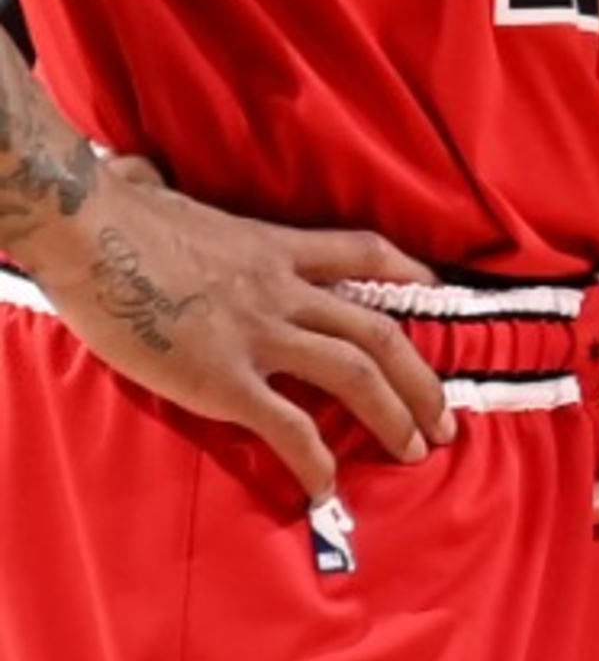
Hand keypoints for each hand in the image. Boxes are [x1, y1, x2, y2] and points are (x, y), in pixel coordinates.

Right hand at [22, 159, 451, 501]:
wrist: (91, 234)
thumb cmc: (122, 215)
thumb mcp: (180, 203)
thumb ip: (185, 202)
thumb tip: (143, 174)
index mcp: (276, 248)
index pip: (363, 252)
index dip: (409, 272)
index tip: (438, 291)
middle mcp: (284, 291)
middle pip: (378, 332)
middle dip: (421, 379)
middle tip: (445, 418)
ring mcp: (259, 335)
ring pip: (353, 374)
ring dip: (394, 414)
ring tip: (416, 449)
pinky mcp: (223, 379)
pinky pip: (285, 424)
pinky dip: (314, 458)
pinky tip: (327, 486)